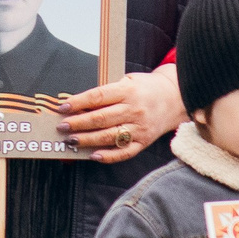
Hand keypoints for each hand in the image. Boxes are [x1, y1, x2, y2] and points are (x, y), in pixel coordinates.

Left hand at [63, 67, 184, 162]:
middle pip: (100, 118)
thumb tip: (80, 106)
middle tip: (62, 127)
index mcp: (128, 91)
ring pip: (109, 136)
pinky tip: (94, 155)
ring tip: (72, 140)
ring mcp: (140, 127)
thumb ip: (107, 93)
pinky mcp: (144, 141)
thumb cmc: (146, 88)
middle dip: (78, 123)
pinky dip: (108, 156)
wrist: (176, 98)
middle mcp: (134, 109)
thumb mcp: (128, 81)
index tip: (63, 107)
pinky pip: (124, 152)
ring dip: (87, 140)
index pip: (98, 96)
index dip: (78, 102)